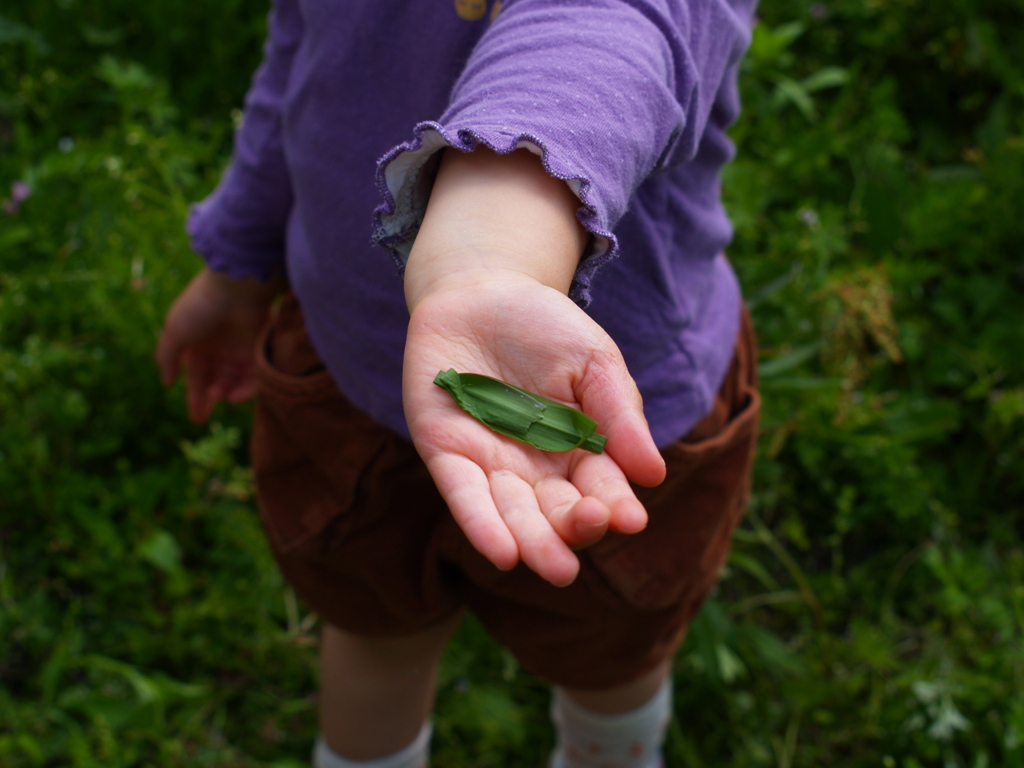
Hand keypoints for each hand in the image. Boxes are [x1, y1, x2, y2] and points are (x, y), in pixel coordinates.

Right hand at [155, 268, 281, 422]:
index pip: (197, 375)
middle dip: (211, 399)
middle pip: (217, 380)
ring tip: (222, 398)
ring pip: (236, 380)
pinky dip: (246, 388)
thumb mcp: (176, 331)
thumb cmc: (202, 307)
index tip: (197, 418)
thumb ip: (166, 356)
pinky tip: (235, 396)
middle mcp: (220, 346)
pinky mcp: (259, 347)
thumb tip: (166, 381)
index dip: (195, 396)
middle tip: (204, 417)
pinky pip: (255, 374)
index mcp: (197, 341)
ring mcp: (241, 347)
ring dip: (228, 393)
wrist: (237, 288)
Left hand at [404, 274, 665, 586]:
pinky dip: (481, 525)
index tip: (630, 517)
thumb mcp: (594, 362)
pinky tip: (501, 553)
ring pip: (513, 514)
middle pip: (557, 513)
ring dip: (533, 542)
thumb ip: (619, 415)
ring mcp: (489, 465)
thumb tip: (652, 474)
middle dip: (574, 529)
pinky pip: (464, 496)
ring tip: (557, 568)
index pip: (600, 489)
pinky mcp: (447, 455)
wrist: (480, 290)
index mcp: (578, 452)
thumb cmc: (546, 328)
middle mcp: (535, 470)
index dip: (615, 505)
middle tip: (590, 529)